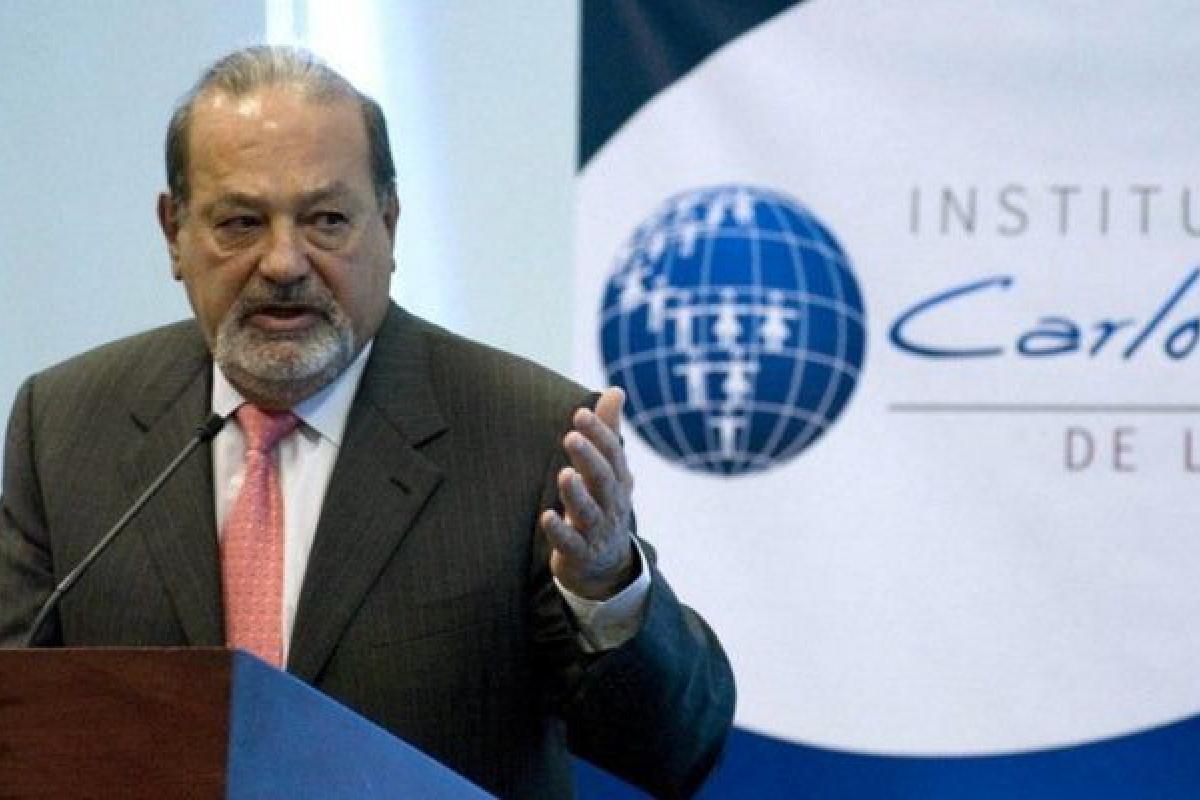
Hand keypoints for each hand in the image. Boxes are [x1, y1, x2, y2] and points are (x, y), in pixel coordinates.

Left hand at [540, 387, 636, 600]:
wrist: (607, 565)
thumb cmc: (604, 505)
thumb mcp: (610, 470)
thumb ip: (609, 430)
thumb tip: (616, 390)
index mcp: (618, 481)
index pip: (613, 454)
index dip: (599, 434)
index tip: (580, 414)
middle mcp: (611, 505)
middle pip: (604, 480)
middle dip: (590, 458)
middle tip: (572, 436)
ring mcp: (597, 531)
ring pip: (589, 512)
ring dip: (577, 493)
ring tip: (565, 474)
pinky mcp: (580, 554)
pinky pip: (571, 543)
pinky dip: (559, 531)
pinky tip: (546, 517)